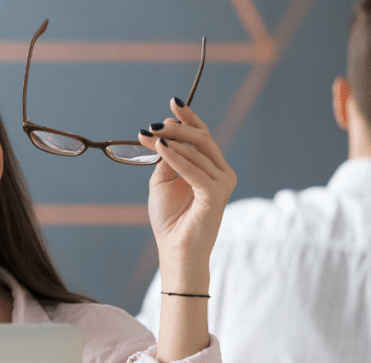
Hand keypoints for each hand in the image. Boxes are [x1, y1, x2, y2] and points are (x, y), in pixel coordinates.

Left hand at [139, 98, 236, 291]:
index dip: (189, 118)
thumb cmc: (170, 220)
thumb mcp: (163, 182)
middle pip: (202, 138)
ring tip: (148, 136)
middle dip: (176, 128)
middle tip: (153, 124)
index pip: (203, 136)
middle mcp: (221, 172)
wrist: (176, 250)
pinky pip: (195, 170)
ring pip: (197, 151)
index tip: (173, 103)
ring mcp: (222, 182)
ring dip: (170, 141)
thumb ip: (166, 160)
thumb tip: (163, 137)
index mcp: (211, 168)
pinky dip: (177, 158)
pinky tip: (161, 149)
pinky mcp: (215, 194)